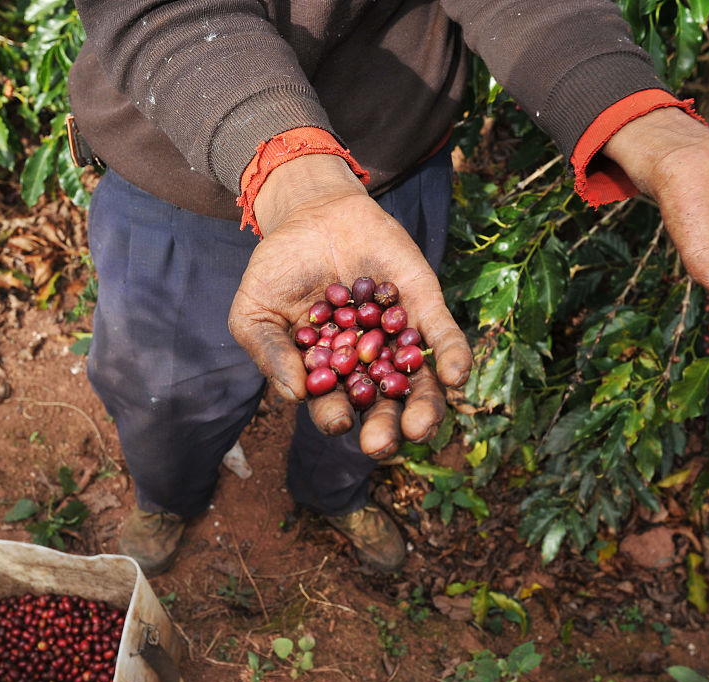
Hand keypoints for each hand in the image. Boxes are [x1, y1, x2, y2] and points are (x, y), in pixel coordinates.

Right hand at [228, 154, 472, 457]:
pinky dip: (452, 356)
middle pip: (382, 406)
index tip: (339, 422)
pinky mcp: (423, 306)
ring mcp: (398, 337)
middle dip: (384, 428)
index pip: (334, 405)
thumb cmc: (277, 269)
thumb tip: (295, 394)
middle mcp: (368, 365)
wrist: (311, 212)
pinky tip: (453, 375)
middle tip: (381, 443)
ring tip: (421, 425)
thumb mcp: (255, 312)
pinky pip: (442, 336)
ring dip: (424, 407)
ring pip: (419, 383)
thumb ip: (270, 353)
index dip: (336, 417)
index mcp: (327, 374)